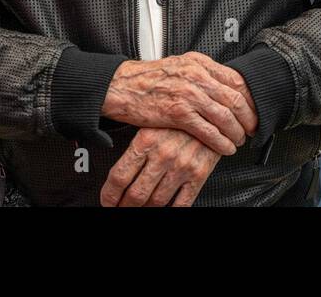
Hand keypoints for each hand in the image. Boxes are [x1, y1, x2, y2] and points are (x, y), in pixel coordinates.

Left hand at [100, 127, 220, 206]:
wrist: (213, 109)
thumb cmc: (179, 116)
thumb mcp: (153, 122)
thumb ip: (136, 146)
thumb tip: (118, 173)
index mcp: (146, 140)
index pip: (119, 177)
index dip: (109, 195)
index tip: (107, 201)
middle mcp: (163, 154)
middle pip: (135, 194)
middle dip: (124, 206)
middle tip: (121, 208)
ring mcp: (182, 166)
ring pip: (156, 202)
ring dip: (145, 209)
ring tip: (141, 208)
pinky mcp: (199, 174)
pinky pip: (181, 204)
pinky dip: (170, 211)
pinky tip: (164, 209)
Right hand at [102, 52, 257, 155]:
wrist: (121, 86)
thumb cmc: (148, 78)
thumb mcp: (180, 65)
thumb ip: (202, 73)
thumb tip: (224, 85)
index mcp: (199, 62)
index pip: (236, 80)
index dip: (250, 99)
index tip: (254, 110)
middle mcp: (196, 75)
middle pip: (235, 99)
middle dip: (248, 118)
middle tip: (252, 128)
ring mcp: (188, 94)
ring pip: (224, 116)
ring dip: (236, 132)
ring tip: (239, 140)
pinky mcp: (177, 113)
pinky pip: (208, 130)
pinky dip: (221, 141)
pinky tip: (225, 147)